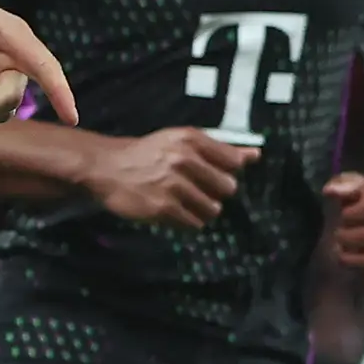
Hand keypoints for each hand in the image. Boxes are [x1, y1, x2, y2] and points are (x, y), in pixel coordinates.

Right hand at [83, 126, 251, 227]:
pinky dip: (187, 222)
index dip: (225, 172)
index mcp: (192, 139)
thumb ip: (221, 149)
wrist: (107, 167)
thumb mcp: (183, 142)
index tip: (210, 174)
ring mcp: (173, 184)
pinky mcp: (162, 208)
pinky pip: (194, 223)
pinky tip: (173, 212)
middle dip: (215, 193)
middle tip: (195, 190)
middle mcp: (184, 159)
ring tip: (183, 202)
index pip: (234, 162)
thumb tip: (256, 155)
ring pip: (213, 209)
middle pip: (228, 188)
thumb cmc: (150, 154)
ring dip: (202, 210)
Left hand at [323, 168, 363, 286]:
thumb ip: (342, 184)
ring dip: (355, 259)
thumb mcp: (351, 185)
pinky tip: (358, 269)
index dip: (351, 216)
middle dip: (350, 239)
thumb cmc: (363, 198)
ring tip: (343, 254)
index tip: (342, 216)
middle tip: (338, 237)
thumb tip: (331, 191)